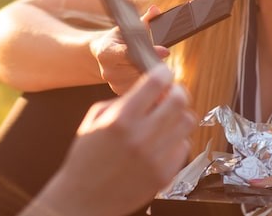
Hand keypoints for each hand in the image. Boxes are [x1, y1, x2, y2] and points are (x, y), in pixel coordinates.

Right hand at [48, 65, 197, 215]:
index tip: (164, 73)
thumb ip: (123, 101)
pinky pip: (183, 146)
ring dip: (179, 114)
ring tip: (168, 117)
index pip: (155, 84)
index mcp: (121, 119)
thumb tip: (150, 90)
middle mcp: (141, 137)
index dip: (163, 73)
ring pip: (187, 122)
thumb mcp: (95, 118)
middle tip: (171, 93)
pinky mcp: (164, 175)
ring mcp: (155, 158)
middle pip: (179, 101)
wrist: (83, 198)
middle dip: (177, 91)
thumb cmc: (86, 156)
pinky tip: (163, 140)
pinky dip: (176, 139)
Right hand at [89, 6, 169, 94]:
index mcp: (106, 52)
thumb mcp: (127, 27)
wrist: (104, 54)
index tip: (166, 51)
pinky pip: (139, 92)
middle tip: (172, 69)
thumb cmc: (119, 38)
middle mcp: (107, 70)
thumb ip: (144, 20)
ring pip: (140, 82)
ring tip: (170, 78)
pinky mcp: (120, 92)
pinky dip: (151, 89)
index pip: (128, 53)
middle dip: (154, 67)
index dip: (148, 52)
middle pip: (136, 70)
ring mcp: (113, 84)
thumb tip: (156, 10)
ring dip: (154, 80)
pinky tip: (162, 87)